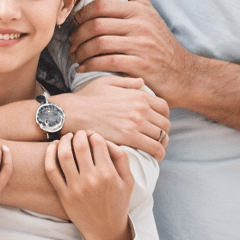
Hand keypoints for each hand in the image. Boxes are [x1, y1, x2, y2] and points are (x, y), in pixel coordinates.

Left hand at [44, 131, 132, 239]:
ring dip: (63, 141)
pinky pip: (51, 170)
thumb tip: (106, 141)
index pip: (97, 142)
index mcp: (108, 174)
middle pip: (80, 145)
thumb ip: (121, 158)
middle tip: (79, 134)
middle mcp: (91, 179)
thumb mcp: (128, 181)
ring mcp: (75, 187)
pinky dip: (49, 155)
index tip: (92, 135)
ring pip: (63, 154)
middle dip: (79, 134)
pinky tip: (52, 147)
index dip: (94, 135)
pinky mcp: (63, 194)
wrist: (105, 230)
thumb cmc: (117, 203)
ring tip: (67, 138)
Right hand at [52, 76, 169, 159]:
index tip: (157, 124)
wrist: (74, 112)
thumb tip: (141, 82)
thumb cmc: (87, 97)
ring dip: (161, 144)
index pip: (164, 108)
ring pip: (161, 137)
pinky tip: (153, 157)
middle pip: (165, 124)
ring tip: (155, 150)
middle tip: (156, 140)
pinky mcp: (130, 137)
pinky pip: (154, 148)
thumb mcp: (107, 82)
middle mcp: (141, 108)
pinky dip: (158, 154)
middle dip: (163, 133)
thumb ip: (127, 82)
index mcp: (138, 95)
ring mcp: (136, 122)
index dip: (163, 117)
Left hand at [68, 0, 195, 106]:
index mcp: (138, 12)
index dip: (82, 14)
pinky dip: (90, 65)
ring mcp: (140, 46)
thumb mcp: (151, 14)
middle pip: (96, 25)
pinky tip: (84, 68)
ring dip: (81, 52)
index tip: (74, 23)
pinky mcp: (140, 66)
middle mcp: (139, 26)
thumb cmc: (163, 44)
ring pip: (99, 44)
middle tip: (71, 44)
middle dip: (78, 36)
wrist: (184, 73)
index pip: (101, 5)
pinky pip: (107, 62)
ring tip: (76, 57)